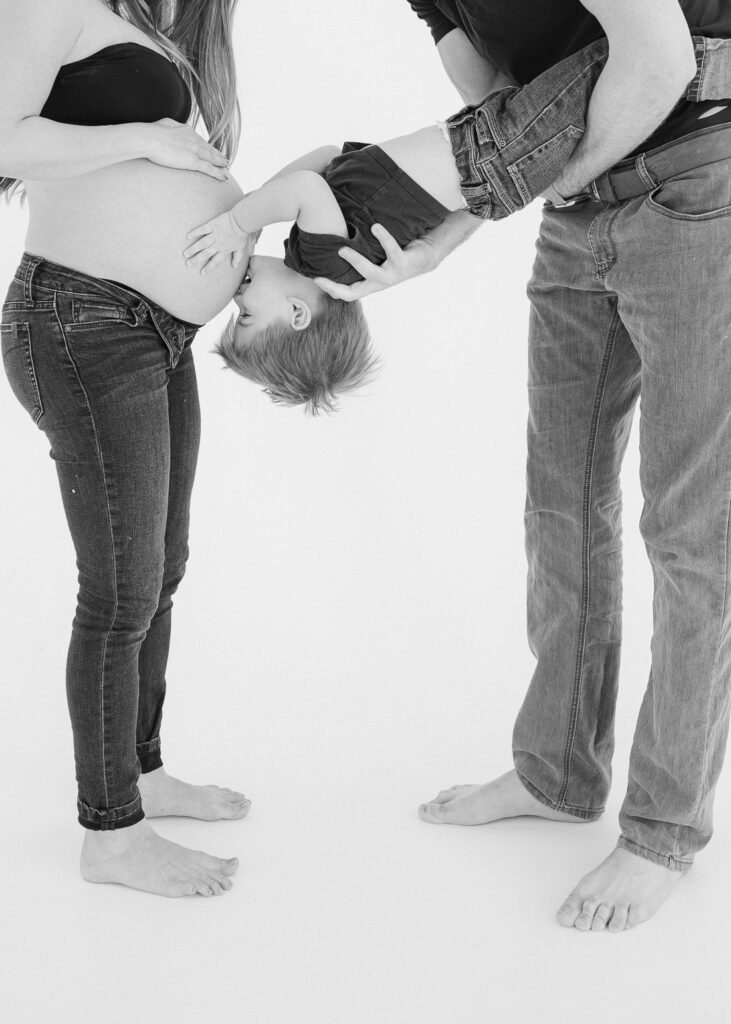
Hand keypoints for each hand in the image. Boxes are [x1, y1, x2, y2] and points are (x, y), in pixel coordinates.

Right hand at [144, 118, 229, 180]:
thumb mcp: (164, 124)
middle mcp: (194, 140)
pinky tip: (224, 178)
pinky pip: (209, 169)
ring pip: (212, 158)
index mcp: (186, 131)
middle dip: (217, 154)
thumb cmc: (152, 132)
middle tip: (224, 158)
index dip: (206, 145)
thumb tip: (173, 128)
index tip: (211, 149)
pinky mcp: (193, 162)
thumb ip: (172, 127)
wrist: (149, 138)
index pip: (199, 140)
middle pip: (208, 149)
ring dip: (221, 163)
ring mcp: (194, 151)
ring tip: (227, 166)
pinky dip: (218, 174)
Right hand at [184, 210, 255, 274]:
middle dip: (196, 259)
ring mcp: (215, 235)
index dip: (209, 267)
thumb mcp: (241, 249)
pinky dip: (196, 232)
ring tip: (185, 254)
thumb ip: (237, 258)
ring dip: (193, 249)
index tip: (202, 273)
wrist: (242, 221)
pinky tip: (188, 236)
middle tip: (188, 264)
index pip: (215, 261)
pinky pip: (203, 229)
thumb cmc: (242, 235)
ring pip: (202, 243)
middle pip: (206, 254)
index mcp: (225, 250)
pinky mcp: (213, 225)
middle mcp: (218, 244)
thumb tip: (234, 267)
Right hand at [314, 224, 438, 300]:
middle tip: (321, 272)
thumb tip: (332, 245)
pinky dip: (383, 237)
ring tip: (343, 248)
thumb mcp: (375, 260)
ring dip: (355, 261)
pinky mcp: (403, 263)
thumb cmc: (394, 256)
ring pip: (370, 272)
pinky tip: (375, 227)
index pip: (347, 294)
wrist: (425, 256)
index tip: (316, 278)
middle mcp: (380, 283)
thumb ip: (358, 259)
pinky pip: (390, 249)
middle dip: (336, 284)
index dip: (331, 289)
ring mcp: (391, 276)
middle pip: (355, 291)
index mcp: (371, 284)